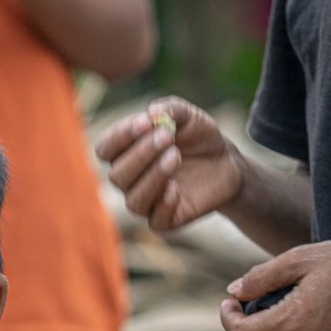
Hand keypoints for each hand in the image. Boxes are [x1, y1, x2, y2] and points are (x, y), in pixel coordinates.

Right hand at [96, 97, 242, 232]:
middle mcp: (130, 180)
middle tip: (167, 137)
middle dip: (141, 155)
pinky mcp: (165, 220)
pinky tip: (177, 188)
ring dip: (153, 177)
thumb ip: (170, 109)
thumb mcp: (188, 115)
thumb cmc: (198, 137)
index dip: (120, 137)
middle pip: (117, 175)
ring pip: (134, 200)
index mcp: (126, 153)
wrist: (224, 161)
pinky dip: (164, 205)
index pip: (105, 149)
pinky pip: (155, 221)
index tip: (146, 122)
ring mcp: (146, 202)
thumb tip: (152, 113)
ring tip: (176, 156)